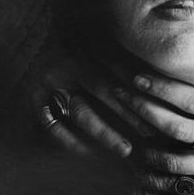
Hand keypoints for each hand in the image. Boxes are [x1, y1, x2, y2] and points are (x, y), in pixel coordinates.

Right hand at [26, 45, 153, 157]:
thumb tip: (156, 79)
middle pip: (103, 89)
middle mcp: (70, 62)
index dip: (140, 89)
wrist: (35, 41)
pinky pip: (53, 126)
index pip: (120, 68)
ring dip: (105, 134)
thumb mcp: (102, 44)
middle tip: (150, 133)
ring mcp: (50, 81)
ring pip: (81, 112)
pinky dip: (73, 142)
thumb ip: (126, 59)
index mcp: (88, 46)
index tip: (159, 108)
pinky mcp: (34, 99)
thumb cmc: (80, 45)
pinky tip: (93, 153)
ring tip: (126, 150)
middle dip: (128, 114)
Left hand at [115, 74, 193, 194]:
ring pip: (167, 160)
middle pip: (172, 124)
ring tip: (120, 138)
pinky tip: (138, 179)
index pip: (192, 98)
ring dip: (139, 150)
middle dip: (139, 108)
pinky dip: (154, 185)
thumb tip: (193, 97)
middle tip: (115, 94)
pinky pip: (177, 190)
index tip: (136, 75)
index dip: (160, 86)